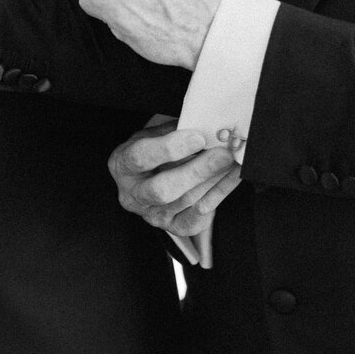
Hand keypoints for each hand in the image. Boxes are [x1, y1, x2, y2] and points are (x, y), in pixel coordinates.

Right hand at [108, 119, 240, 237]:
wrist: (149, 179)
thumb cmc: (153, 152)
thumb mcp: (154, 135)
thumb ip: (174, 131)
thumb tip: (206, 126)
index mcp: (122, 165)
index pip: (141, 158)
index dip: (170, 148)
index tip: (198, 137)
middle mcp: (132, 195)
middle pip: (163, 189)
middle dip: (196, 171)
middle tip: (222, 154)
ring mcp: (152, 215)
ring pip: (186, 201)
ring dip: (214, 180)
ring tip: (232, 161)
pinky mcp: (173, 227)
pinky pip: (199, 216)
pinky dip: (219, 194)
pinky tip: (230, 177)